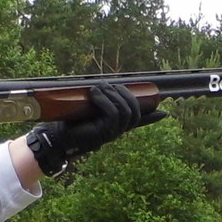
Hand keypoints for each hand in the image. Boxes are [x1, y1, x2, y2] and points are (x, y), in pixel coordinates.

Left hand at [24, 81, 163, 175]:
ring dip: (113, 94)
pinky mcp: (105, 133)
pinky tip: (94, 94)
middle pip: (135, 110)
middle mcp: (118, 130)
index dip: (153, 118)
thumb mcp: (87, 107)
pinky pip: (113, 113)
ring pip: (126, 110)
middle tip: (107, 85)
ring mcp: (113, 133)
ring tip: (98, 87)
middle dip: (125, 93)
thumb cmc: (70, 121)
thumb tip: (100, 85)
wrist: (57, 136)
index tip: (164, 113)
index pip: (140, 122)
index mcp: (117, 124)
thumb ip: (97, 100)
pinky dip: (104, 100)